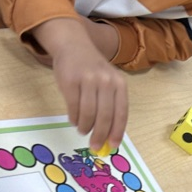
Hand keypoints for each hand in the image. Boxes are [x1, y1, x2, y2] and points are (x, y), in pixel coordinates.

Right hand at [33, 18, 128, 149]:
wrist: (73, 45)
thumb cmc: (93, 70)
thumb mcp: (108, 82)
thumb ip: (110, 105)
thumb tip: (108, 135)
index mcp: (120, 83)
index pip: (121, 113)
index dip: (117, 131)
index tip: (112, 145)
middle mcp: (106, 81)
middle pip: (105, 116)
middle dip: (100, 135)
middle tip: (95, 146)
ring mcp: (88, 80)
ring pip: (88, 113)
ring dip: (85, 127)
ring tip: (82, 130)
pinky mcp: (70, 81)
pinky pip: (73, 107)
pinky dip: (74, 118)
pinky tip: (74, 120)